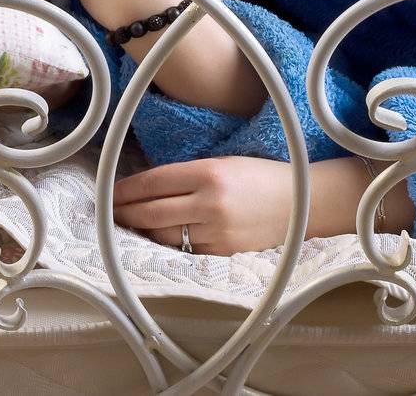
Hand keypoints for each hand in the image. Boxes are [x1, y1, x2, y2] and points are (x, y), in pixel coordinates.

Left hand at [113, 156, 297, 254]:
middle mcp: (210, 203)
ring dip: (143, 232)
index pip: (153, 182)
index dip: (126, 189)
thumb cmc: (262, 176)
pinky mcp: (225, 252)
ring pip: (165, 236)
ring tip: (128, 226)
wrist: (306, 203)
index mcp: (208, 173)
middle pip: (152, 213)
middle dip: (125, 213)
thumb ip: (187, 175)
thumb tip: (147, 186)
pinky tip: (157, 240)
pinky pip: (186, 250)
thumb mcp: (223, 162)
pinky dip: (169, 245)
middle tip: (109, 213)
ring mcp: (217, 231)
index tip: (110, 192)